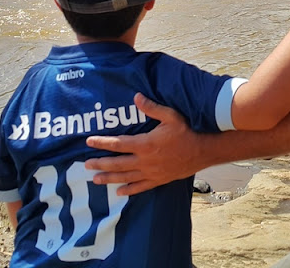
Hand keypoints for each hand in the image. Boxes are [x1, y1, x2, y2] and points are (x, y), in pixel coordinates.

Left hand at [85, 93, 203, 195]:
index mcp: (145, 144)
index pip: (118, 144)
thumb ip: (151, 107)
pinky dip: (130, 189)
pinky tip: (120, 192)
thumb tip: (136, 97)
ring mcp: (152, 172)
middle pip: (118, 163)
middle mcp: (145, 161)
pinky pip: (141, 186)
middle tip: (86, 164)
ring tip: (95, 180)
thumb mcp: (170, 115)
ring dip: (109, 178)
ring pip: (126, 177)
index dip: (102, 143)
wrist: (203, 150)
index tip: (89, 141)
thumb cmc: (187, 130)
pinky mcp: (159, 179)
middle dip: (100, 163)